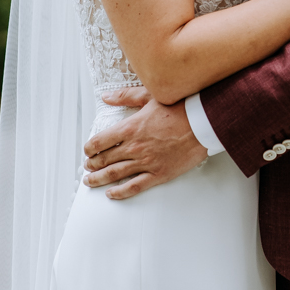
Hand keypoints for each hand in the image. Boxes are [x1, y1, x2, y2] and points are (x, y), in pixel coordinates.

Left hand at [83, 86, 207, 199]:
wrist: (202, 123)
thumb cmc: (179, 107)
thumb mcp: (150, 96)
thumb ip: (125, 96)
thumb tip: (106, 97)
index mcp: (130, 127)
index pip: (100, 141)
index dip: (89, 148)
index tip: (87, 150)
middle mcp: (135, 147)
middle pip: (105, 159)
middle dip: (92, 164)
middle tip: (87, 166)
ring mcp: (146, 162)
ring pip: (115, 174)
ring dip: (99, 179)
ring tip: (90, 181)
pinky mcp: (158, 174)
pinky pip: (134, 186)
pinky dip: (120, 192)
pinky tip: (112, 193)